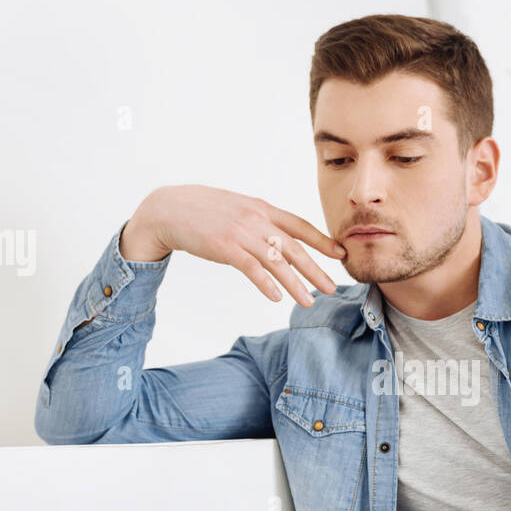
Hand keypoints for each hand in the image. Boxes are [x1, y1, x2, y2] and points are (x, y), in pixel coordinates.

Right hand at [120, 185, 344, 306]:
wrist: (170, 209)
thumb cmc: (205, 211)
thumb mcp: (239, 209)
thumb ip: (261, 221)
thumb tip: (280, 238)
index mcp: (262, 209)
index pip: (300, 225)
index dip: (322, 241)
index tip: (340, 254)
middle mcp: (256, 219)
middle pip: (294, 248)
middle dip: (315, 270)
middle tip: (331, 288)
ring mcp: (241, 233)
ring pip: (276, 262)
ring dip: (295, 284)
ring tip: (308, 301)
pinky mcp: (225, 247)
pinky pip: (251, 268)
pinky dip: (266, 284)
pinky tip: (277, 297)